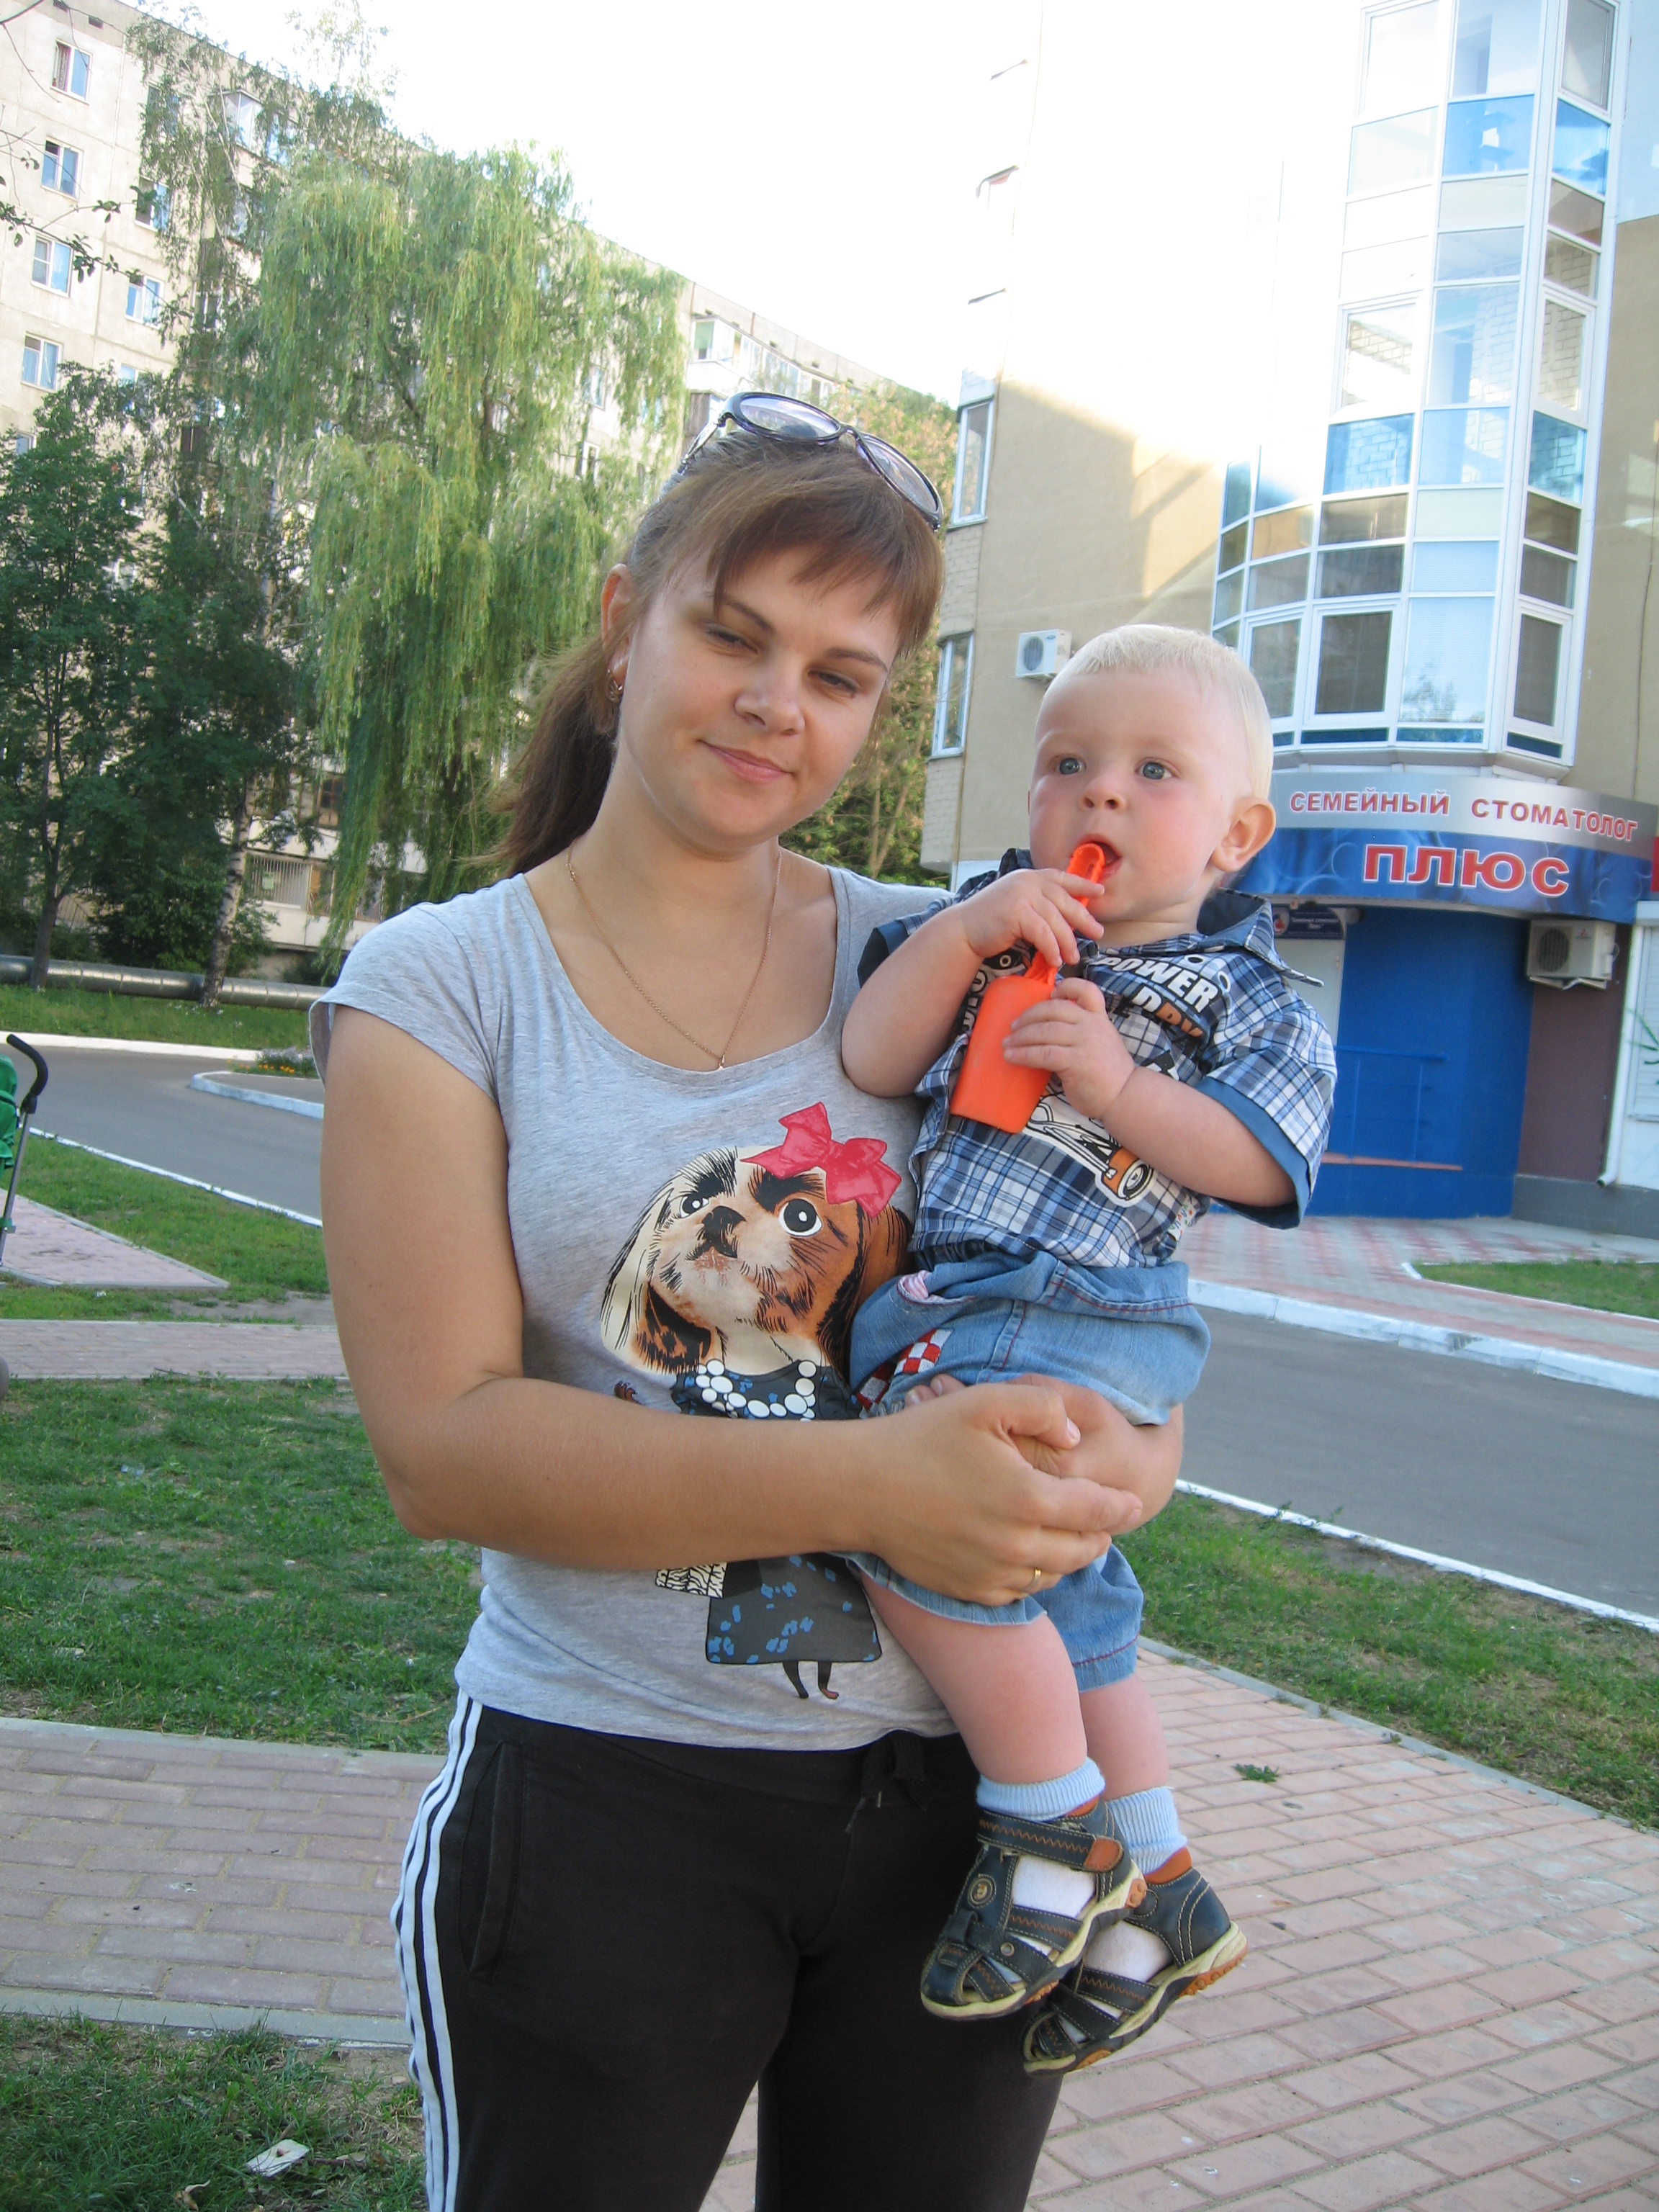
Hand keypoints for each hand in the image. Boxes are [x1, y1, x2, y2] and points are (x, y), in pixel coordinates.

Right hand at [856, 1380, 1142, 1607]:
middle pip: (1083, 1551)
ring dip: (1070, 1557)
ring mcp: (993, 1574)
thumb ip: (1043, 1408)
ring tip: (1072, 1537)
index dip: (1121, 1506)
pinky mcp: (970, 1591)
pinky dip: (1035, 1575)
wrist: (861, 1489)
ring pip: (1055, 1575)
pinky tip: (1028, 1554)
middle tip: (1104, 1521)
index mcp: (1028, 1498)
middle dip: (1101, 1535)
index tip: (1134, 1503)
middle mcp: (1017, 1546)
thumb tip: (1076, 1437)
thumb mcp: (984, 1402)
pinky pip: (1021, 1592)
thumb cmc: (921, 1438)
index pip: (1097, 1510)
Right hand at [951, 868, 1105, 972]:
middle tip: (1097, 933)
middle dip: (1083, 919)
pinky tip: (1055, 961)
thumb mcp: (1018, 904)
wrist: (963, 930)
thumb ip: (1039, 904)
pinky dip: (1051, 948)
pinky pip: (1043, 933)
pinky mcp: (1017, 912)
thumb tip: (1067, 919)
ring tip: (1073, 957)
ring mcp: (1022, 895)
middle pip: (1065, 901)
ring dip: (1067, 941)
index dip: (1083, 884)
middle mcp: (1028, 882)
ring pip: (1056, 920)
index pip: (1062, 878)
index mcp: (1030, 877)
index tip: (1100, 891)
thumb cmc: (991, 922)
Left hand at [1004, 975, 1136, 1118]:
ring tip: (1007, 1044)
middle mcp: (1092, 1025)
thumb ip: (1081, 1031)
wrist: (1124, 1096)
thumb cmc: (1108, 1073)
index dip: (1066, 988)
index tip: (1050, 995)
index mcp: (1099, 1017)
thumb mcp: (1101, 1042)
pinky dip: (1023, 1054)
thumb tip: (1048, 1030)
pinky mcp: (1075, 1061)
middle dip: (1028, 1016)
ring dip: (1020, 1037)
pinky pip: (1043, 1054)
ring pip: (1044, 1031)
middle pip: (1053, 1009)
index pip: (1086, 990)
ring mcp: (1084, 1042)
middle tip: (1013, 1027)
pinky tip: (1011, 1057)